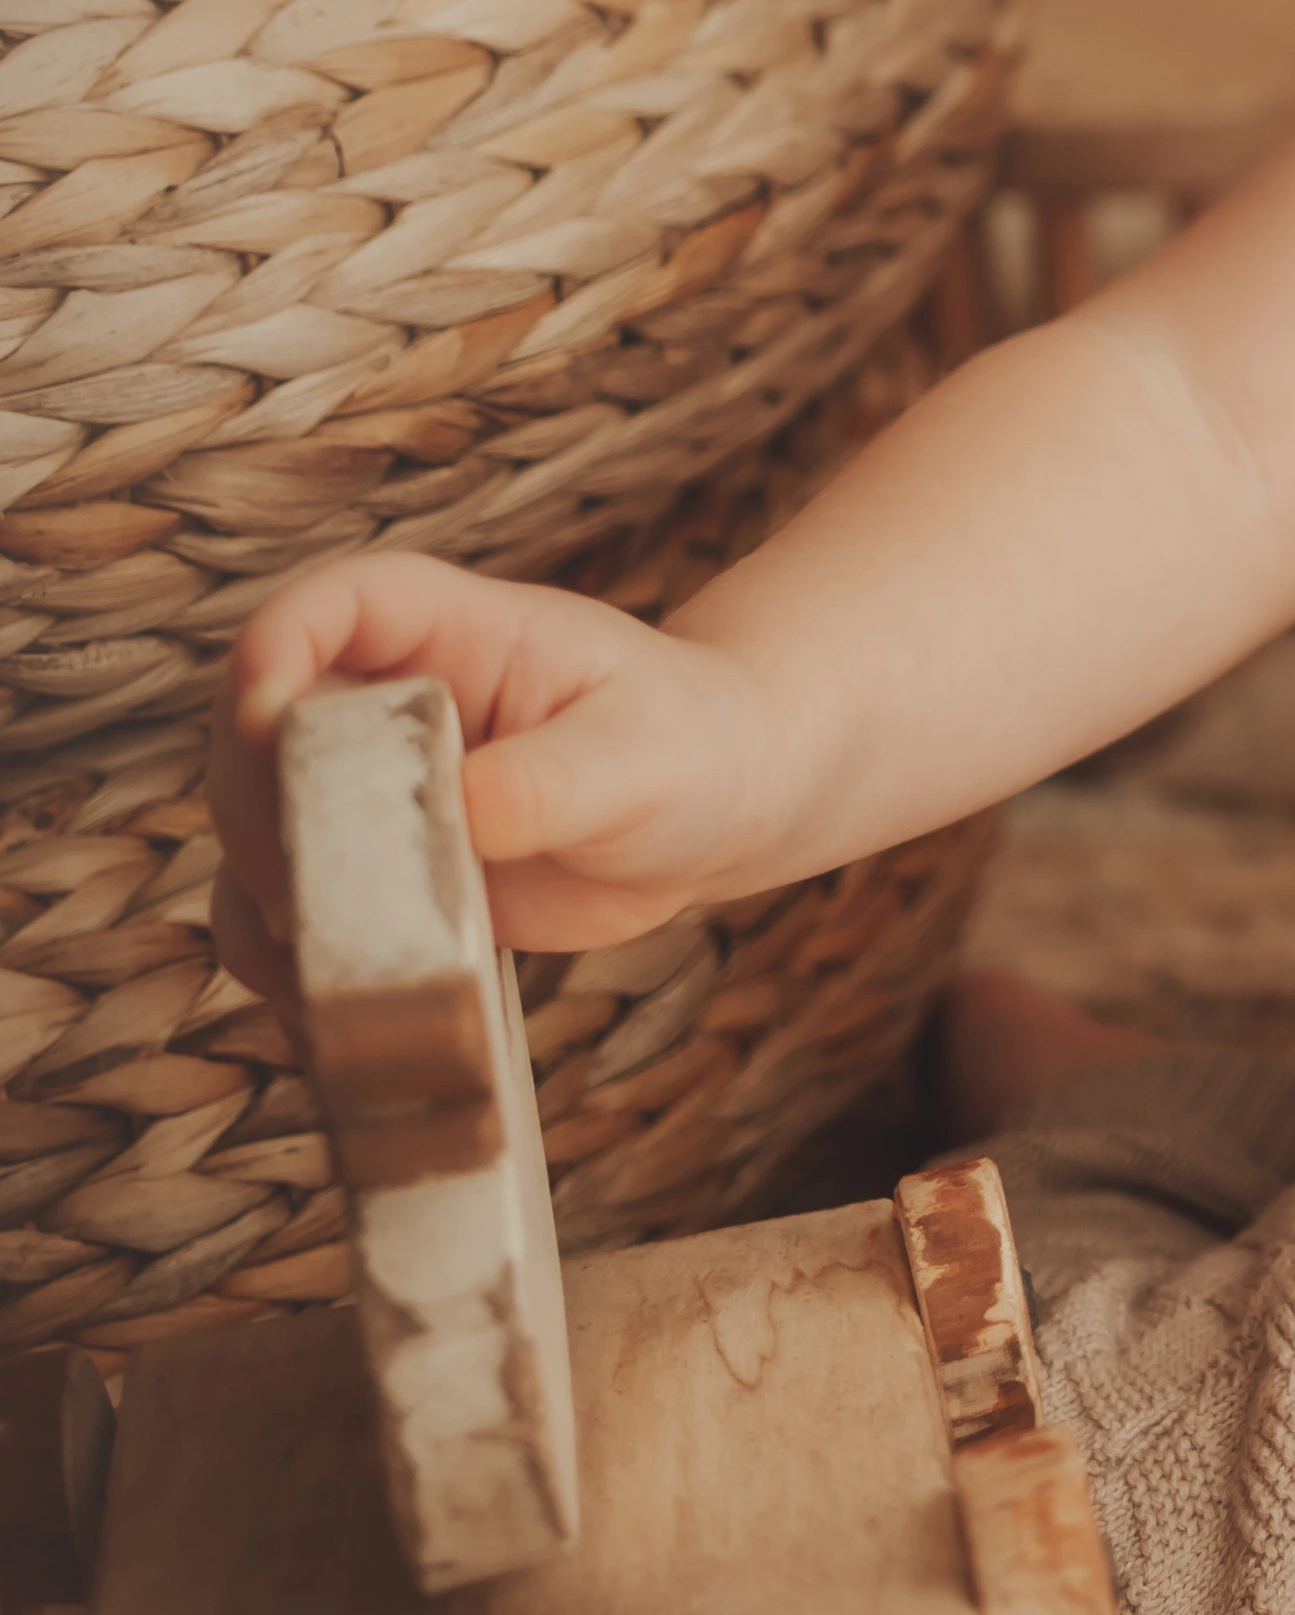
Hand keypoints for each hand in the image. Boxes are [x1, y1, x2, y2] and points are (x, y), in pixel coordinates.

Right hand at [206, 548, 798, 1040]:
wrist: (720, 807)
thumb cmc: (692, 745)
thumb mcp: (643, 755)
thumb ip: (553, 780)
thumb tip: (467, 812)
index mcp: (451, 631)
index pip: (331, 605)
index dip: (274, 649)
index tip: (267, 720)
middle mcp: (388, 701)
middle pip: (257, 726)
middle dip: (260, 805)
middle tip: (310, 883)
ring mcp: (373, 790)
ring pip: (255, 826)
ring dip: (266, 893)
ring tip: (329, 956)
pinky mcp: (380, 874)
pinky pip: (291, 914)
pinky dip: (292, 963)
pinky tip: (331, 1009)